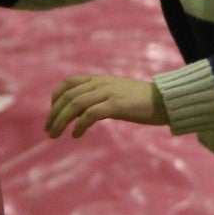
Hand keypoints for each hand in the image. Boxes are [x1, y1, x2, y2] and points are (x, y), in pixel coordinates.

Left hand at [45, 74, 168, 137]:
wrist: (165, 100)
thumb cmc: (141, 101)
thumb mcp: (116, 95)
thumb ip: (98, 99)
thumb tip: (79, 113)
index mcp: (99, 79)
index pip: (68, 82)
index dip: (55, 96)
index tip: (52, 111)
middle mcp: (101, 83)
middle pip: (68, 96)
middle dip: (54, 114)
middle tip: (48, 130)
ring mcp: (109, 93)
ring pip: (75, 104)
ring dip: (61, 121)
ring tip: (55, 135)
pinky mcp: (117, 105)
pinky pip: (91, 114)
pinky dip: (79, 125)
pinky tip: (76, 135)